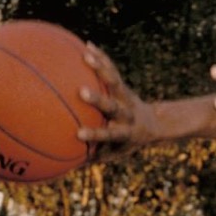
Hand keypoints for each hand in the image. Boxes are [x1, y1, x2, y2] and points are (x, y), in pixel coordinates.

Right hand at [77, 42, 159, 156]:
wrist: (154, 124)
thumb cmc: (126, 143)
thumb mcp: (114, 154)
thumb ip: (91, 159)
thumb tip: (61, 170)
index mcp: (124, 132)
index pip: (109, 135)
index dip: (96, 134)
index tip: (79, 134)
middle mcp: (126, 114)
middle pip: (113, 105)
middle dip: (98, 100)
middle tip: (82, 92)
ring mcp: (125, 98)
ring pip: (114, 81)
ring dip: (101, 68)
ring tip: (86, 55)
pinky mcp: (123, 86)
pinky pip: (112, 70)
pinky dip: (101, 58)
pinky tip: (87, 45)